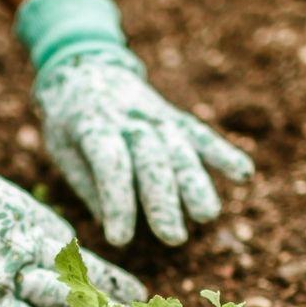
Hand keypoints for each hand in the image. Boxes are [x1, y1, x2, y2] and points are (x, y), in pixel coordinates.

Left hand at [16, 0, 253, 246]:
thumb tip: (113, 223)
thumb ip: (88, 184)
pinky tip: (244, 173)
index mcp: (91, 125)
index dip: (117, 201)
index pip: (109, 163)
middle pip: (151, 159)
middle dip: (163, 199)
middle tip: (172, 237)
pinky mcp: (174, 117)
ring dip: (195, 183)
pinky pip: (200, 135)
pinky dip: (223, 152)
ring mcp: (155, 115)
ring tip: (206, 215)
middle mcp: (128, 118)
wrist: (84, 67)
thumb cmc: (68, 121)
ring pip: (180, 148)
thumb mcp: (61, 148)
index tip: (120, 239)